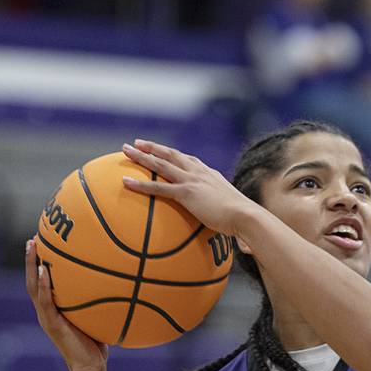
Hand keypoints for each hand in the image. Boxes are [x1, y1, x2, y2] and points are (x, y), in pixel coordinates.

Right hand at [25, 238, 107, 370]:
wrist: (91, 367)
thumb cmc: (98, 345)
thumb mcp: (98, 319)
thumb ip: (101, 303)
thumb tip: (122, 285)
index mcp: (54, 310)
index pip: (43, 283)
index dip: (41, 265)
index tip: (43, 245)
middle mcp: (46, 312)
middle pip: (33, 280)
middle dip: (32, 259)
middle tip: (33, 239)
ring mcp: (46, 317)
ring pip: (33, 287)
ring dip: (32, 266)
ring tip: (33, 247)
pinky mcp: (51, 324)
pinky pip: (45, 301)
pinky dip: (43, 286)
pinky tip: (45, 271)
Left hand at [121, 140, 250, 237]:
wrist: (245, 215)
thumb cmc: (243, 219)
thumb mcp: (233, 211)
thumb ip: (224, 213)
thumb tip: (227, 227)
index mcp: (210, 175)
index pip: (189, 160)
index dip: (174, 154)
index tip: (163, 150)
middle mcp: (199, 173)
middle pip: (171, 155)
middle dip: (153, 147)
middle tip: (137, 143)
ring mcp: (192, 181)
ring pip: (160, 164)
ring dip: (141, 156)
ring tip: (125, 151)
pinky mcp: (186, 193)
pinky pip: (157, 187)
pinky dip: (140, 184)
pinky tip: (125, 182)